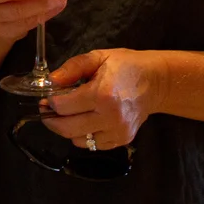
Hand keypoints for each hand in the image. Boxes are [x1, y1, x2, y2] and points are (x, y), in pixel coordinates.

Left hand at [40, 49, 159, 150]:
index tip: (47, 98)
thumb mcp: (98, 57)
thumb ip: (73, 68)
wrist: (156, 82)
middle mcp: (109, 117)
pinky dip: (83, 136)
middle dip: (51, 120)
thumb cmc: (126, 66)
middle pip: (67, 128)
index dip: (51, 103)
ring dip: (67, 129)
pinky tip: (85, 121)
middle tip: (47, 111)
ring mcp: (117, 131)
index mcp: (102, 94)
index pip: (64, 106)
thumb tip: (51, 81)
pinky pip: (92, 145)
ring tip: (68, 115)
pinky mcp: (122, 140)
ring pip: (78, 140)